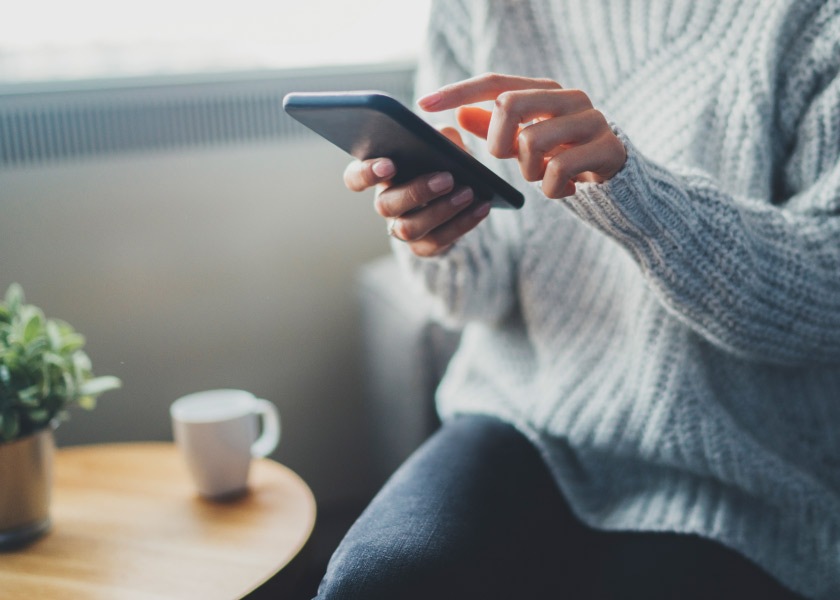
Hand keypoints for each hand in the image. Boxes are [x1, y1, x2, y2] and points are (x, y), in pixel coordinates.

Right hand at [343, 127, 490, 256]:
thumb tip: (442, 136)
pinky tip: (481, 207)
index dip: (366, 173)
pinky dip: (463, 223)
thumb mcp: (445, 143)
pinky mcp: (424, 247)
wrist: (466, 194)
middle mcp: (387, 203)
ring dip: (441, 210)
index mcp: (382, 175)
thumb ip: (441, 135)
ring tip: (468, 193)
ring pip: (409, 228)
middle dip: (416, 192)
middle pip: (386, 205)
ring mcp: (403, 228)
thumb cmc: (446, 161)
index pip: (355, 177)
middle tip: (447, 178)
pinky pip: (438, 241)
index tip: (389, 165)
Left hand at [417, 73, 625, 197]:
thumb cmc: (566, 161)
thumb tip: (461, 114)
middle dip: (497, 141)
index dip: (458, 91)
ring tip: (545, 178)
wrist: (620, 185)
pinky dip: (552, 190)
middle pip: (510, 103)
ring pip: (532, 142)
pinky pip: (558, 171)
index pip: (495, 83)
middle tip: (512, 162)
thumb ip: (497, 129)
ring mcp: (591, 120)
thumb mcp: (527, 145)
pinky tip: (565, 190)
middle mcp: (569, 98)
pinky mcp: (608, 147)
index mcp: (546, 92)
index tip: (423, 104)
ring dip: (529, 172)